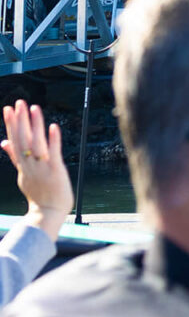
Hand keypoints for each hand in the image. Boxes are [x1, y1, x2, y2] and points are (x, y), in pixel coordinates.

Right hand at [2, 100, 72, 239]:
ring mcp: (42, 167)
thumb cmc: (38, 192)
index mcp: (22, 164)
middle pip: (22, 139)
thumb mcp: (22, 174)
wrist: (47, 213)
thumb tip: (3, 142)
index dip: (11, 124)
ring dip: (35, 125)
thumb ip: (14, 157)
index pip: (14, 140)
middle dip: (20, 120)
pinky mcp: (55, 170)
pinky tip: (53, 127)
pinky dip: (53, 140)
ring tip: (34, 108)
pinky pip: (54, 153)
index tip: (8, 109)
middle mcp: (29, 164)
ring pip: (36, 143)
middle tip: (18, 102)